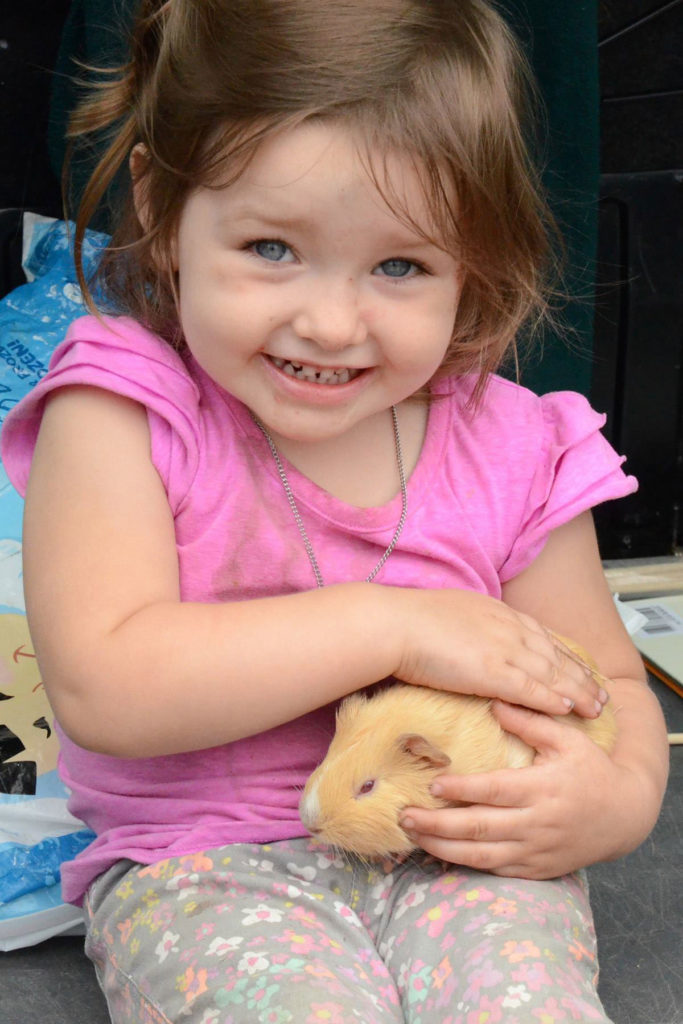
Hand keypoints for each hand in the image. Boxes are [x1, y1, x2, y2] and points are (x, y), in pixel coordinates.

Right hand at [392, 588, 606, 718]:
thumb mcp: (449, 613)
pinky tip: (568, 710)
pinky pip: (532, 689)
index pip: (542, 636)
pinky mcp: (492, 671)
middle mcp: (507, 627)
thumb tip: (469, 636)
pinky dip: (552, 699)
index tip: (579, 667)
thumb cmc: (409, 620)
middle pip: (555, 655)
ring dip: (577, 691)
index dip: (564, 654)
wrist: (394, 624)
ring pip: (552, 673)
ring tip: (595, 708)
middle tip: (601, 694)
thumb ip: (468, 625)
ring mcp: (502, 649)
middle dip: (581, 675)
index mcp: (497, 612)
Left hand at [399, 701, 656, 878]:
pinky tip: (440, 854)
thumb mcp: (567, 740)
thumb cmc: (592, 771)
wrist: (624, 816)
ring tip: (412, 836)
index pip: (494, 792)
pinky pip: (495, 870)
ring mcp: (535, 851)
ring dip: (443, 848)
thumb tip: (494, 703)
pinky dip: (466, 865)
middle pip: (479, 828)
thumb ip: (531, 722)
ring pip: (481, 855)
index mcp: (541, 789)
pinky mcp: (535, 869)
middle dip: (438, 824)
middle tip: (405, 815)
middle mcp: (535, 824)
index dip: (463, 790)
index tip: (434, 785)